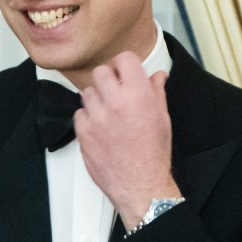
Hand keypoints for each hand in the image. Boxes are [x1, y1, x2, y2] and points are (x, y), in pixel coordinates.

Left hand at [74, 52, 180, 227]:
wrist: (139, 182)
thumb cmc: (153, 152)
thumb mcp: (162, 118)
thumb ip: (156, 92)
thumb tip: (157, 75)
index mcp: (138, 94)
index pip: (124, 59)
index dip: (124, 64)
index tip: (125, 72)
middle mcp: (115, 102)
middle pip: (100, 72)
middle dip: (108, 79)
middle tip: (114, 90)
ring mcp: (96, 117)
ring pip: (87, 92)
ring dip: (96, 97)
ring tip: (107, 111)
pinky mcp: (83, 132)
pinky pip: (79, 113)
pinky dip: (87, 116)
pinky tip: (99, 126)